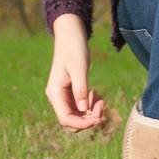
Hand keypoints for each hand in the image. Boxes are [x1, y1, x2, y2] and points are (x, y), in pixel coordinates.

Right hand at [46, 15, 105, 130]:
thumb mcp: (79, 68)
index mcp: (55, 93)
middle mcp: (58, 97)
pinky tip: (97, 94)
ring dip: (91, 111)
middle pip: (72, 120)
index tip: (99, 118)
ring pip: (78, 114)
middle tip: (103, 104)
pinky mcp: (72, 91)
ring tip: (101, 98)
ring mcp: (64, 95)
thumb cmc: (74, 49)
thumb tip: (84, 109)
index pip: (65, 119)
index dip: (82, 124)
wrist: (71, 35)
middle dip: (88, 118)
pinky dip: (91, 104)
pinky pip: (81, 105)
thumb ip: (80, 89)